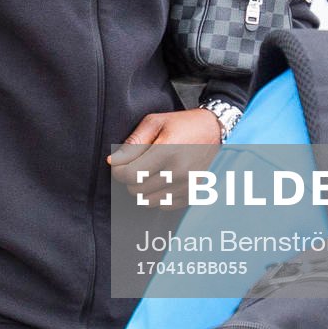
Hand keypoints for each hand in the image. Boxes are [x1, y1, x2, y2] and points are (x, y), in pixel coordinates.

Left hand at [108, 108, 222, 204]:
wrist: (215, 131)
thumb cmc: (182, 124)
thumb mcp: (155, 123)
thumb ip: (132, 143)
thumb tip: (112, 162)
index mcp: (167, 151)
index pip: (130, 175)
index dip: (118, 171)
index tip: (119, 163)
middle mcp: (179, 172)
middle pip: (136, 190)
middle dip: (130, 179)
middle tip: (135, 165)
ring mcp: (187, 186)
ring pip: (148, 201)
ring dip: (143, 189)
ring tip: (149, 172)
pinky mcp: (193, 194)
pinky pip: (163, 206)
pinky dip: (157, 196)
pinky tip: (162, 180)